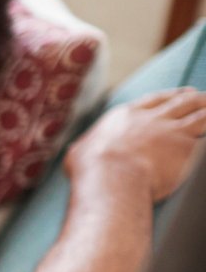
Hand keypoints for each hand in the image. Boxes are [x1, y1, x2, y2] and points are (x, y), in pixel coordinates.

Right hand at [65, 87, 205, 203]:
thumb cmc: (90, 170)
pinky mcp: (187, 145)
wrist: (112, 178)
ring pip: (198, 113)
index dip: (170, 96)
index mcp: (125, 116)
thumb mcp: (79, 154)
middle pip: (180, 102)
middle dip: (194, 98)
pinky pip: (205, 133)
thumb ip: (86, 148)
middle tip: (202, 97)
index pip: (153, 100)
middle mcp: (151, 118)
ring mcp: (171, 130)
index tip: (182, 93)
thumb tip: (78, 152)